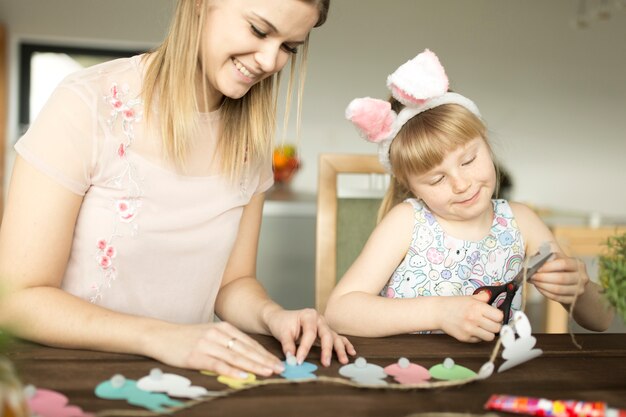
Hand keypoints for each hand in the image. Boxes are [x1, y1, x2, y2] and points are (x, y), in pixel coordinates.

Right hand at [146, 321, 284, 378]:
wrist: (161, 335)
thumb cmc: (187, 337)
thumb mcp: (210, 334)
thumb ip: (227, 342)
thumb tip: (247, 356)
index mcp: (224, 328)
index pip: (250, 343)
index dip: (265, 353)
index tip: (278, 362)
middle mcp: (218, 334)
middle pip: (246, 350)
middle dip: (265, 360)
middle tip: (280, 369)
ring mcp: (208, 345)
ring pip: (236, 357)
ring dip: (254, 365)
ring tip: (268, 372)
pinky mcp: (197, 356)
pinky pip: (218, 364)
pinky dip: (232, 370)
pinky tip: (243, 375)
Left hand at [264, 307, 355, 366]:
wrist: (280, 319)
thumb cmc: (281, 324)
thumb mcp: (282, 333)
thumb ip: (288, 346)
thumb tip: (292, 360)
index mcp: (308, 315)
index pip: (310, 333)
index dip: (305, 348)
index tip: (299, 361)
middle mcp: (319, 319)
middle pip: (326, 335)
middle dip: (327, 350)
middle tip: (325, 363)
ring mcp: (324, 325)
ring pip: (334, 337)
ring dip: (340, 349)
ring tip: (343, 360)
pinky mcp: (326, 332)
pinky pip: (338, 338)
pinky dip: (344, 345)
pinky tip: (351, 352)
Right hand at [438, 292, 503, 342]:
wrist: (438, 312)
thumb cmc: (453, 304)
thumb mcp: (469, 297)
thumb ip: (483, 297)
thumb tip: (491, 295)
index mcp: (477, 307)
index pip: (499, 316)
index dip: (498, 316)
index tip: (495, 315)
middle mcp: (474, 319)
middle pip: (497, 328)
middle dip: (495, 325)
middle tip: (490, 322)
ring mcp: (469, 330)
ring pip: (490, 337)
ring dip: (488, 332)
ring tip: (482, 327)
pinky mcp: (465, 338)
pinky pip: (479, 340)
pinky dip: (478, 336)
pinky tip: (472, 330)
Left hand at [531, 253, 588, 304]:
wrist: (573, 283)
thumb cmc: (562, 269)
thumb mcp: (559, 259)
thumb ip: (549, 256)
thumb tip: (535, 259)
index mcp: (578, 264)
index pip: (563, 264)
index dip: (548, 266)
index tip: (537, 268)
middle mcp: (582, 277)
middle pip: (561, 278)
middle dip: (543, 277)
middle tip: (532, 276)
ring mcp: (579, 289)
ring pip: (558, 289)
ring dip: (542, 285)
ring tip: (534, 281)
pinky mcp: (574, 299)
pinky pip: (557, 297)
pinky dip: (545, 293)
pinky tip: (539, 288)